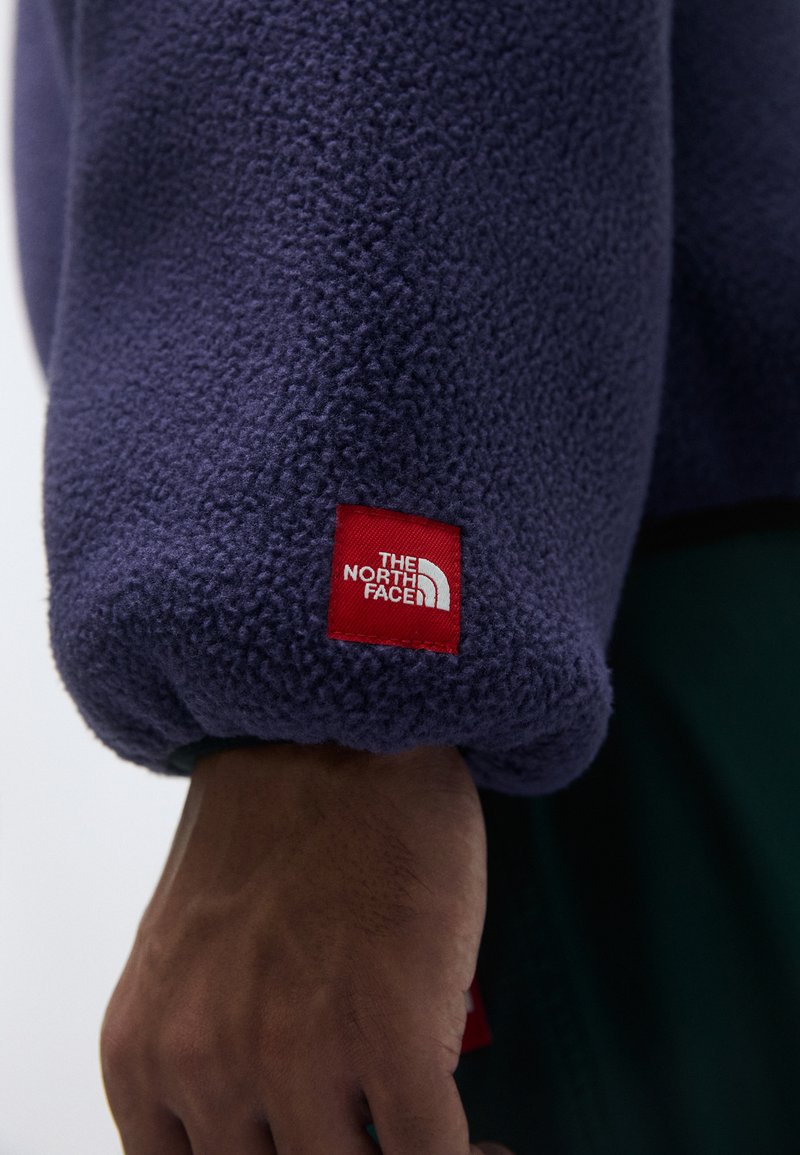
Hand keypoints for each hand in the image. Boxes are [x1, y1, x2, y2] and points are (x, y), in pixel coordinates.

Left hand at [99, 740, 514, 1153]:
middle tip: (383, 1141)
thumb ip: (206, 1049)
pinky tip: (490, 1144)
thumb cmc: (273, 821)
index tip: (319, 1154)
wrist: (336, 725)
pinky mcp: (389, 1028)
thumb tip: (269, 1126)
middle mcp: (204, 1065)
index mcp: (144, 1053)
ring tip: (441, 1142)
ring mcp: (295, 1053)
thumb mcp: (191, 954)